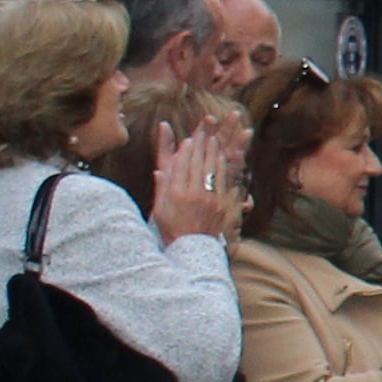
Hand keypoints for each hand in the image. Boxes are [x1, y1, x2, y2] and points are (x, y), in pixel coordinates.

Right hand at [151, 118, 239, 244]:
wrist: (192, 248)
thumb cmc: (172, 229)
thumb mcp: (160, 210)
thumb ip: (162, 188)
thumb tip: (159, 170)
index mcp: (175, 194)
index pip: (181, 166)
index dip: (186, 151)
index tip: (189, 139)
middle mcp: (192, 194)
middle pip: (197, 164)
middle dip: (200, 146)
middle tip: (204, 132)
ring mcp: (209, 198)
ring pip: (211, 169)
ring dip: (213, 152)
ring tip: (214, 138)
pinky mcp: (221, 203)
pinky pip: (222, 180)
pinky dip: (222, 166)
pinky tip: (222, 156)